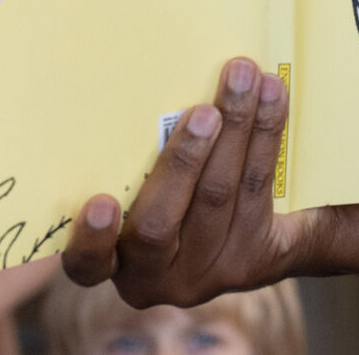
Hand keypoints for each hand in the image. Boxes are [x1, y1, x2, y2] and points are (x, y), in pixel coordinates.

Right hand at [62, 58, 325, 309]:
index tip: (101, 201)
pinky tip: (270, 95)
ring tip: (244, 81)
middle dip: (183, 162)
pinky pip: (257, 186)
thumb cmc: (173, 202)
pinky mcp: (253, 257)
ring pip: (217, 196)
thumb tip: (100, 87)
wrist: (255, 246)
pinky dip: (265, 133)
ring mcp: (206, 272)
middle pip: (160, 223)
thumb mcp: (140, 200)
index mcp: (113, 263)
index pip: (88, 264)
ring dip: (237, 130)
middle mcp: (154, 277)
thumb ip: (129, 167)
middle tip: (204, 112)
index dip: (91, 239)